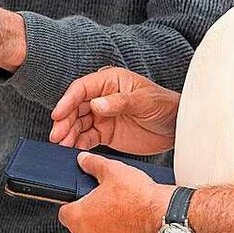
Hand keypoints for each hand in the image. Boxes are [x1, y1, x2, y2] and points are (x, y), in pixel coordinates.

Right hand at [50, 66, 179, 154]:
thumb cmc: (164, 105)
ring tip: (61, 145)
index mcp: (110, 82)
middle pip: (75, 107)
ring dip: (68, 133)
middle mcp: (102, 97)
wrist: (176, 127)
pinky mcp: (106, 133)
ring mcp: (103, 115)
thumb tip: (96, 104)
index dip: (67, 101)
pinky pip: (87, 137)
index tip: (58, 114)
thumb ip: (120, 102)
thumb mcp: (144, 101)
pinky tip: (73, 150)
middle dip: (64, 121)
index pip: (82, 89)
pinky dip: (78, 144)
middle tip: (57, 135)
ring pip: (78, 123)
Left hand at [58, 152, 173, 232]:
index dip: (73, 202)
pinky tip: (129, 223)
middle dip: (89, 214)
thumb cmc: (138, 196)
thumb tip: (83, 160)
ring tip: (120, 211)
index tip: (83, 197)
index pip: (63, 211)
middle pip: (79, 225)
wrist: (164, 215)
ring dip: (103, 227)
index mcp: (79, 218)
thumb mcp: (112, 170)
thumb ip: (92, 164)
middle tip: (105, 200)